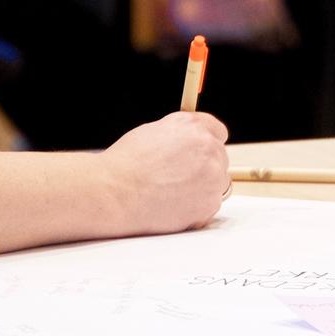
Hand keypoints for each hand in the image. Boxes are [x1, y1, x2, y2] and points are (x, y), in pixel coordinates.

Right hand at [97, 111, 230, 233]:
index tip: (199, 153)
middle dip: (203, 167)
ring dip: (202, 188)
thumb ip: (179, 134)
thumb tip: (188, 140)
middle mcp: (209, 149)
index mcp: (194, 127)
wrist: (115, 193)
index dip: (205, 143)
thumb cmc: (126, 164)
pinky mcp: (210, 204)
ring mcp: (213, 178)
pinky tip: (172, 205)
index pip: (217, 131)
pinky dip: (195, 208)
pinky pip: (210, 206)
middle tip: (177, 178)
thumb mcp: (153, 132)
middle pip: (219, 158)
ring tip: (172, 192)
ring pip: (217, 183)